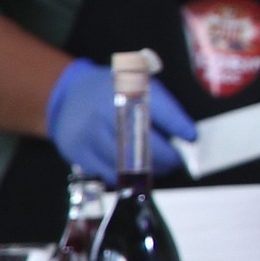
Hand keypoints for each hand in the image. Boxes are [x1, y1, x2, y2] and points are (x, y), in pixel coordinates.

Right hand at [43, 59, 195, 180]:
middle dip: (165, 156)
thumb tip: (185, 132)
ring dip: (148, 170)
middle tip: (176, 161)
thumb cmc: (112, 90)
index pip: (157, 108)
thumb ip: (158, 105)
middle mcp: (106, 111)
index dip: (177, 124)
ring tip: (161, 169)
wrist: (68, 94)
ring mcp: (89, 133)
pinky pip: (106, 171)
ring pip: (124, 161)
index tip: (191, 137)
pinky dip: (124, 175)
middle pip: (142, 141)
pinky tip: (135, 173)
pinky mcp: (78, 151)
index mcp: (125, 89)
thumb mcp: (136, 84)